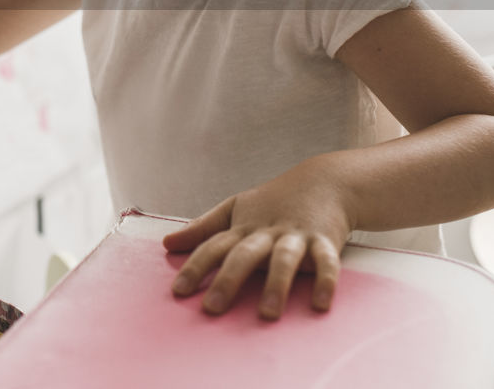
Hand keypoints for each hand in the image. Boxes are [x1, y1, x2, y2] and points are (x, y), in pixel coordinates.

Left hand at [161, 159, 353, 319]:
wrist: (324, 181)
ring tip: (267, 314)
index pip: (214, 247)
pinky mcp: (325, 240)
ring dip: (276, 284)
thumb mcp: (235, 209)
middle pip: (244, 254)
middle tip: (212, 308)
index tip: (179, 291)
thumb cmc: (274, 200)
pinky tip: (320, 304)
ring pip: (284, 259)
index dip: (195, 267)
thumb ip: (202, 228)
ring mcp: (296, 236)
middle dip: (227, 280)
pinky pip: (326, 261)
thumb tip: (166, 243)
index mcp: (243, 227)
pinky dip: (326, 280)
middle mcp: (267, 232)